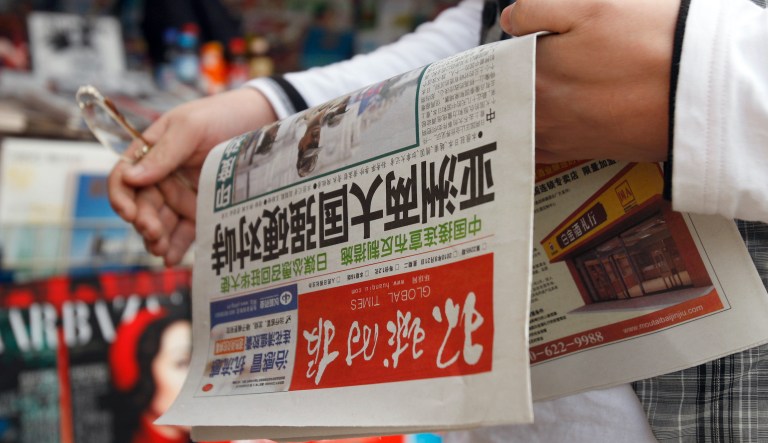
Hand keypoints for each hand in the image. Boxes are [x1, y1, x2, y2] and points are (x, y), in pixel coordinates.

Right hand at [109, 88, 277, 265]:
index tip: (129, 213)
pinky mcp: (202, 209)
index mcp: (150, 153)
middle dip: (144, 222)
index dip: (121, 197)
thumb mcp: (190, 128)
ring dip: (157, 238)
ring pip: (161, 222)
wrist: (260, 121)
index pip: (124, 178)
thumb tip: (130, 178)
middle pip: (143, 205)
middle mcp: (162, 177)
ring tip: (161, 250)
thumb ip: (163, 154)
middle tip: (153, 233)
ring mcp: (182, 194)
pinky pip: (185, 231)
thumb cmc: (220, 115)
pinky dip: (177, 245)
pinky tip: (172, 257)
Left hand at [501, 0, 680, 163]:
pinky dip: (532, 135)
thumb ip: (537, 9)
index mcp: (533, 74)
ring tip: (525, 95)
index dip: (497, 57)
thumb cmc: (651, 43)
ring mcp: (558, 138)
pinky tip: (541, 122)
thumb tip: (509, 21)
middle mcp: (538, 113)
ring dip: (515, 112)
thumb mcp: (592, 4)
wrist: (700, 93)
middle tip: (509, 74)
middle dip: (503, 86)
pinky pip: (540, 146)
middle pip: (504, 98)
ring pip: (519, 124)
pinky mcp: (581, 153)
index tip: (495, 56)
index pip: (496, 67)